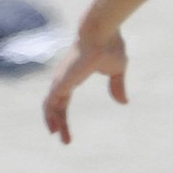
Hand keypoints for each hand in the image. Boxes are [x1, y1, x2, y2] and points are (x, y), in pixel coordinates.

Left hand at [42, 30, 129, 144]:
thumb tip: (123, 102)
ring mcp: (60, 80)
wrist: (102, 33)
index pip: (64, 98)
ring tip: (59, 138)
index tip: (63, 127)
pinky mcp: (60, 82)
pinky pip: (50, 104)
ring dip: (55, 123)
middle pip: (55, 105)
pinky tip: (54, 129)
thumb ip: (117, 86)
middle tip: (63, 138)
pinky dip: (50, 117)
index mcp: (74, 75)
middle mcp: (63, 79)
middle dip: (59, 122)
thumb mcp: (117, 70)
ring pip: (50, 107)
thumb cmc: (110, 46)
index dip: (63, 113)